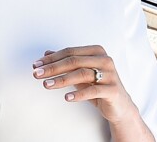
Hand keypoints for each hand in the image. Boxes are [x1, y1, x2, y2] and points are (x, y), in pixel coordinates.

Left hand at [32, 45, 152, 138]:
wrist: (119, 105)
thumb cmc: (98, 85)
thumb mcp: (80, 72)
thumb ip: (66, 62)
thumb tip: (46, 53)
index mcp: (96, 51)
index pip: (69, 52)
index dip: (51, 58)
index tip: (36, 64)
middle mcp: (104, 59)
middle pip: (74, 61)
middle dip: (53, 68)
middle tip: (37, 74)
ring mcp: (110, 74)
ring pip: (81, 74)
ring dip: (61, 79)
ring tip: (47, 85)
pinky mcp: (113, 89)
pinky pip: (93, 90)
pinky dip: (78, 94)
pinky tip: (66, 97)